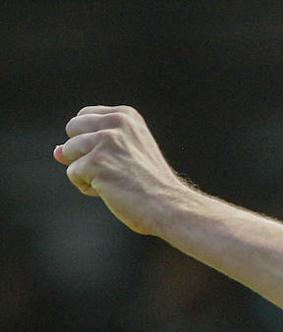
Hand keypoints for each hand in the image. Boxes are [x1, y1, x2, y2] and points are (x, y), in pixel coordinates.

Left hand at [54, 105, 190, 234]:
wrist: (169, 206)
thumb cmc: (149, 184)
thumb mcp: (123, 154)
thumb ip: (89, 145)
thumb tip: (56, 151)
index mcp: (125, 115)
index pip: (82, 117)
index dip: (92, 142)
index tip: (119, 157)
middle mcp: (115, 122)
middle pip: (72, 130)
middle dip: (84, 152)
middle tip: (116, 169)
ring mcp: (105, 141)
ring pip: (68, 153)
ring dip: (86, 172)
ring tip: (116, 181)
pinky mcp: (96, 162)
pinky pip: (73, 174)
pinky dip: (89, 188)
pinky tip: (113, 191)